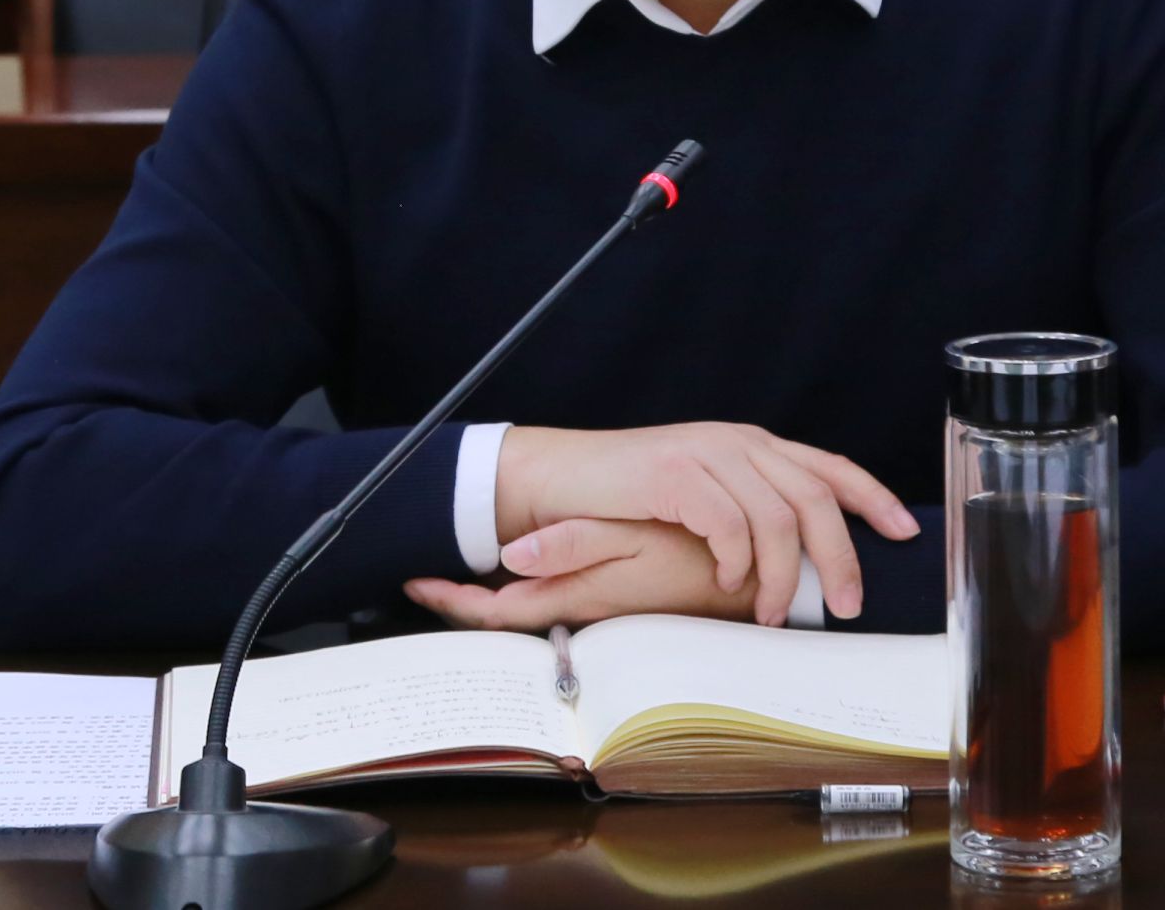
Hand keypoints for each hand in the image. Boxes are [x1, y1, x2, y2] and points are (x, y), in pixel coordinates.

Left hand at [406, 521, 755, 632]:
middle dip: (460, 604)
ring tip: (458, 587)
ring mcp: (595, 609)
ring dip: (492, 603)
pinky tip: (527, 575)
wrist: (750, 591)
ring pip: (527, 614)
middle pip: (501, 616)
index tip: (414, 583)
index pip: (492, 610)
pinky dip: (533, 594)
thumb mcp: (631, 551)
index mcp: (573, 596)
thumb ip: (572, 547)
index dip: (450, 599)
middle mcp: (576, 609)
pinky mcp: (615, 605)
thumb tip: (511, 553)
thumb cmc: (694, 573)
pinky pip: (557, 605)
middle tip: (423, 584)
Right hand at [493, 424, 918, 627]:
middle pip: (815, 497)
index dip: (873, 498)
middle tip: (843, 606)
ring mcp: (707, 453)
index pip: (829, 466)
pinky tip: (726, 583)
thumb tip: (804, 559)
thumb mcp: (705, 495)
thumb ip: (751, 508)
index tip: (905, 532)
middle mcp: (738, 441)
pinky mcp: (676, 474)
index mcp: (752, 444)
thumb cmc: (635, 497)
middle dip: (839, 556)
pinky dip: (735, 561)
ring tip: (769, 612)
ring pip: (777, 517)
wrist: (565, 478)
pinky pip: (728, 524)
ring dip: (781, 575)